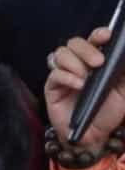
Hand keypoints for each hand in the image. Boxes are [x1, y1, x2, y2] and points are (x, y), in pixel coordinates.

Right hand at [45, 26, 124, 153]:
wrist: (94, 135)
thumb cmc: (108, 112)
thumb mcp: (124, 90)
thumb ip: (122, 72)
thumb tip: (123, 54)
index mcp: (95, 61)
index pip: (93, 40)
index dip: (98, 34)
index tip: (106, 35)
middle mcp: (78, 64)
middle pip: (74, 43)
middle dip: (86, 49)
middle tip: (98, 63)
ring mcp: (63, 74)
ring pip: (61, 54)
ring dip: (75, 63)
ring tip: (86, 79)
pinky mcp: (52, 87)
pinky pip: (55, 74)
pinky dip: (67, 77)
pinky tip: (78, 86)